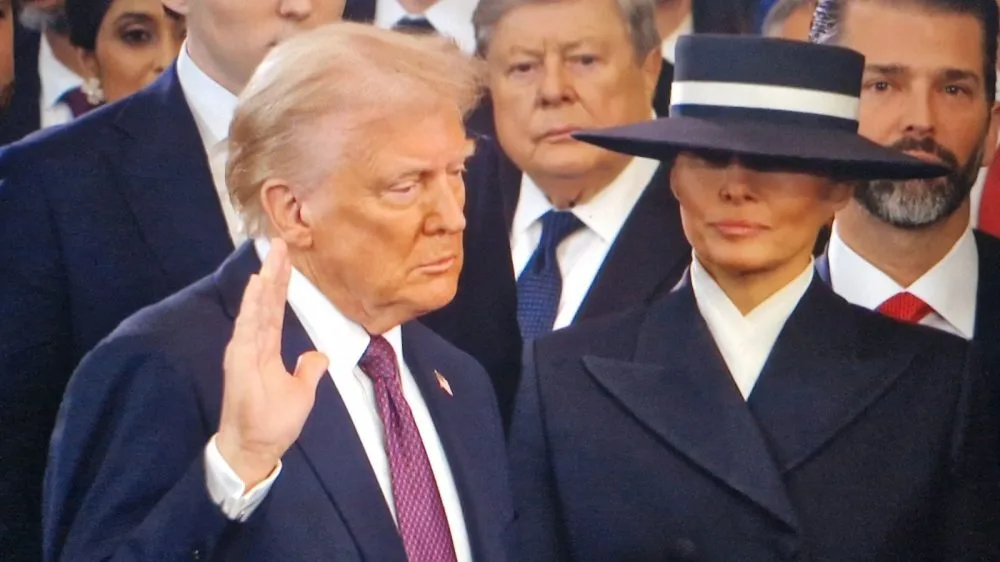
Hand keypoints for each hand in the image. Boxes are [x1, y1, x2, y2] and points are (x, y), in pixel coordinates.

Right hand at [216, 238, 328, 487]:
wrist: (254, 449)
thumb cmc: (273, 423)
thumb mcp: (302, 392)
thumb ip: (308, 370)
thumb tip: (317, 356)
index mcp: (266, 349)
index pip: (274, 309)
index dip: (280, 284)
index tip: (285, 259)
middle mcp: (253, 344)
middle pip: (265, 302)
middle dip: (273, 272)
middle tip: (279, 242)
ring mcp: (245, 351)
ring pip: (257, 308)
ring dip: (264, 280)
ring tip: (272, 253)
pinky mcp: (240, 361)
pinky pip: (248, 327)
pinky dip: (253, 304)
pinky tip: (258, 283)